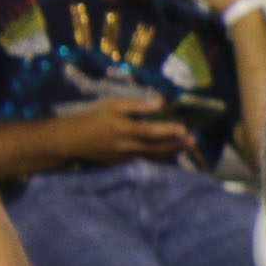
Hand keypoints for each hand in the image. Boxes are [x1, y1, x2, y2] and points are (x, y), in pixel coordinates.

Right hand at [64, 95, 196, 163]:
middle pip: (156, 147)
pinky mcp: (123, 163)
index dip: (167, 130)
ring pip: (153, 156)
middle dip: (176, 144)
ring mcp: (125, 156)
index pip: (148, 130)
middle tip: (193, 140)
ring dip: (172, 152)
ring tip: (187, 146)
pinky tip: (171, 152)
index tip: (184, 127)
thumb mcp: (111, 105)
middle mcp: (125, 145)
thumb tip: (159, 102)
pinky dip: (160, 156)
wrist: (72, 140)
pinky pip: (146, 160)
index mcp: (121, 128)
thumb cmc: (92, 118)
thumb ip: (135, 105)